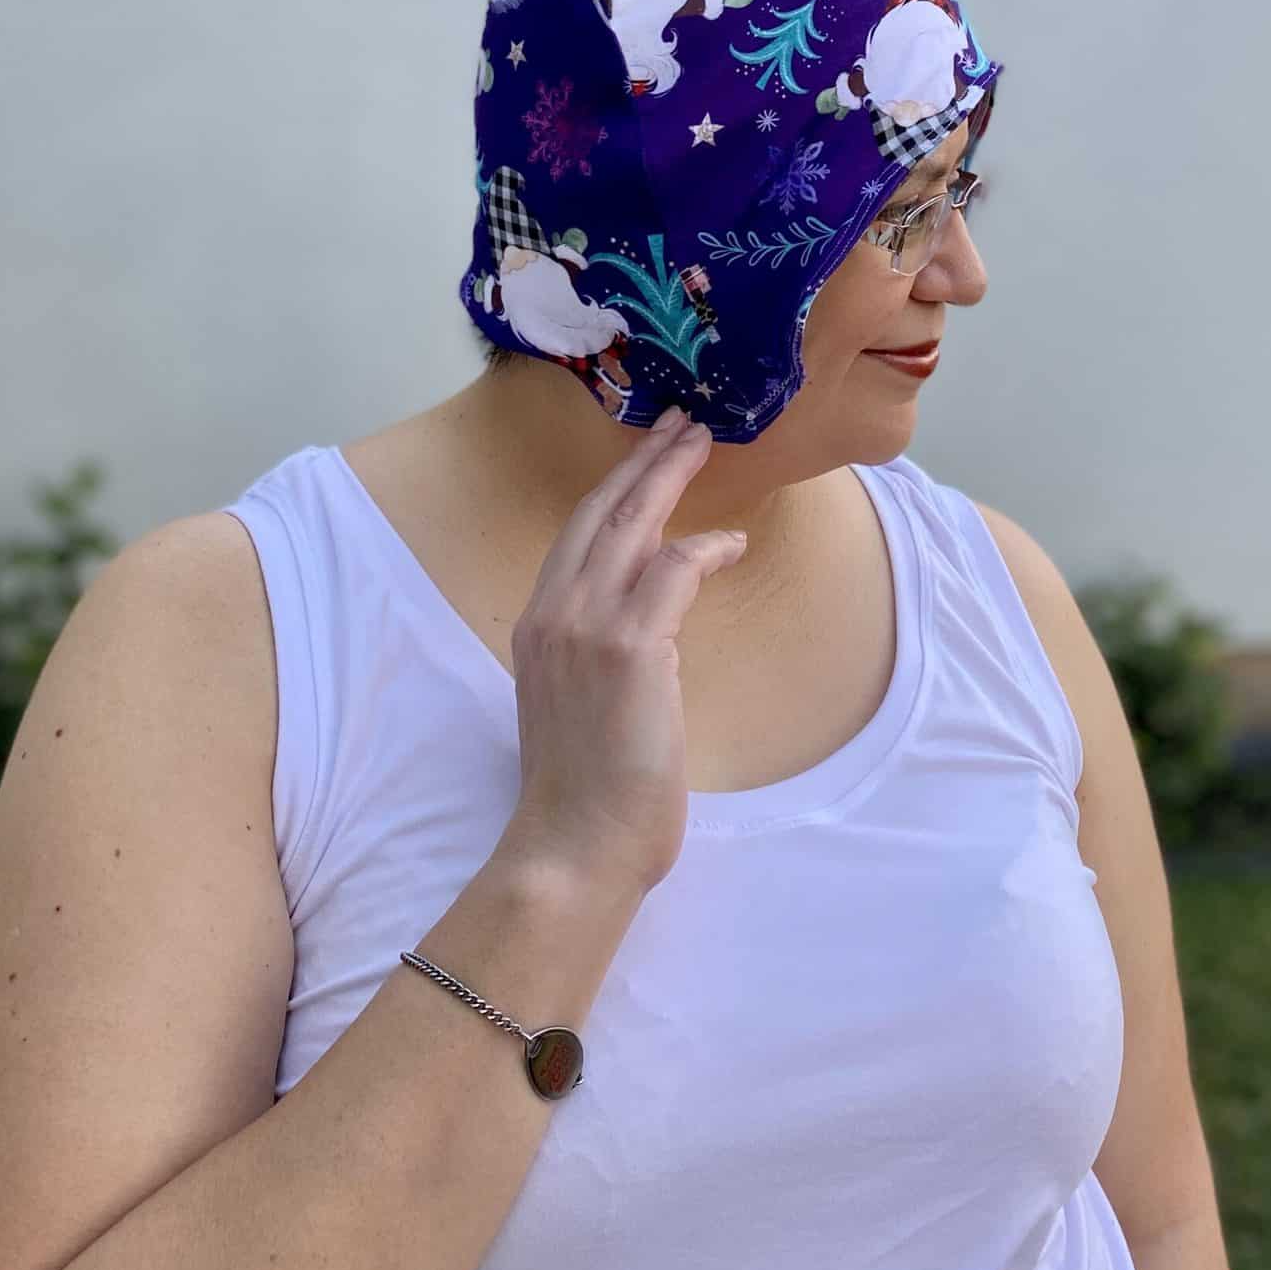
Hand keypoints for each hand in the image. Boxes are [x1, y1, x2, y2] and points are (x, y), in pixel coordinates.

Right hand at [503, 409, 745, 898]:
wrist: (574, 847)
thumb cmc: (584, 795)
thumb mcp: (576, 705)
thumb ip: (598, 657)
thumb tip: (645, 635)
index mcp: (537, 626)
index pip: (577, 535)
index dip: (614, 489)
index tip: (646, 456)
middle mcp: (553, 614)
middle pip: (601, 513)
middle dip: (644, 461)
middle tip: (682, 422)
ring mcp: (588, 627)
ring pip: (633, 524)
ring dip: (671, 478)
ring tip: (702, 445)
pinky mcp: (631, 648)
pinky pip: (672, 570)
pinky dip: (705, 548)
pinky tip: (733, 544)